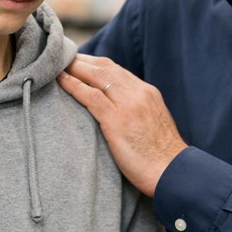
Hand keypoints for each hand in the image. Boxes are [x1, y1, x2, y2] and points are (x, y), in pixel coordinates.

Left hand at [57, 54, 187, 196]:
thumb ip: (138, 112)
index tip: (79, 62)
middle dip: (82, 61)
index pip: (117, 70)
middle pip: (105, 68)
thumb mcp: (153, 125)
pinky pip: (91, 96)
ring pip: (97, 76)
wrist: (174, 172)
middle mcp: (139, 93)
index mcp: (148, 93)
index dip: (95, 64)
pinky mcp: (117, 120)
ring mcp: (128, 105)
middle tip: (61, 58)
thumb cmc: (162, 157)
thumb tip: (119, 113)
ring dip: (74, 68)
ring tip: (56, 65)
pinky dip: (74, 85)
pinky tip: (61, 81)